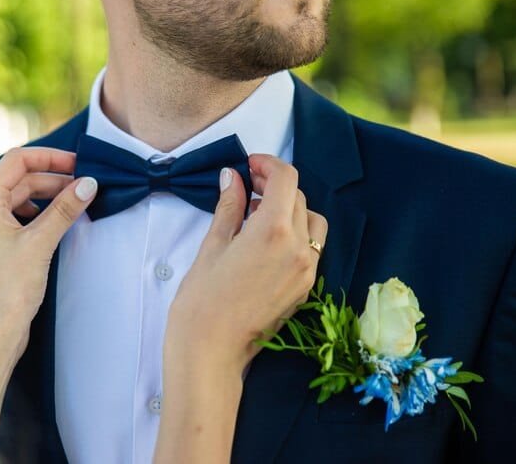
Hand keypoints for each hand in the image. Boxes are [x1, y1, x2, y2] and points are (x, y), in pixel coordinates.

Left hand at [0, 147, 97, 355]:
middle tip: (83, 187)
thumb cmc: (9, 289)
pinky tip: (49, 224)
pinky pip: (10, 218)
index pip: (17, 160)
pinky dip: (32, 215)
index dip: (50, 157)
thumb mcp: (41, 243)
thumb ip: (65, 209)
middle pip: (18, 179)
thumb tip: (88, 183)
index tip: (78, 163)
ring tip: (71, 205)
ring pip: (15, 198)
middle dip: (52, 180)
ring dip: (44, 197)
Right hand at [165, 155, 327, 375]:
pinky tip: (266, 242)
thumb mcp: (212, 245)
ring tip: (258, 216)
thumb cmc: (202, 300)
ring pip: (312, 223)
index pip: (286, 179)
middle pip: (298, 198)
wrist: (211, 351)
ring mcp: (306, 271)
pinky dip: (296, 235)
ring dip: (291, 210)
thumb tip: (233, 177)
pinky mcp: (305, 289)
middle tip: (246, 187)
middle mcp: (298, 249)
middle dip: (274, 186)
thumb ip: (229, 206)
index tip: (249, 165)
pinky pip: (311, 249)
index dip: (268, 164)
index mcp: (273, 231)